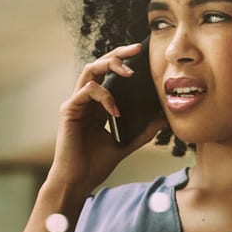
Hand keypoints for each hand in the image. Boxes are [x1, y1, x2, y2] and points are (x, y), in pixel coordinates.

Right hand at [46, 43, 166, 196]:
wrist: (78, 181)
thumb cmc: (95, 164)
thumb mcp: (125, 144)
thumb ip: (142, 131)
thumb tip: (163, 118)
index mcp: (96, 105)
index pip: (108, 74)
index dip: (122, 61)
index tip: (141, 53)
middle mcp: (84, 100)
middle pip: (98, 65)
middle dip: (117, 54)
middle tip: (136, 49)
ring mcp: (75, 103)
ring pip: (90, 71)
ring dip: (110, 66)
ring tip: (129, 73)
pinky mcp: (69, 110)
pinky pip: (86, 91)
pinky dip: (104, 96)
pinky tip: (115, 111)